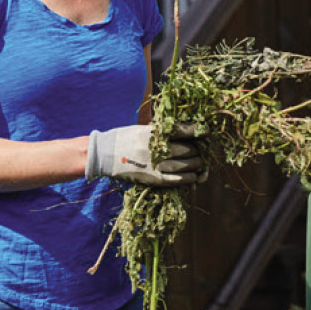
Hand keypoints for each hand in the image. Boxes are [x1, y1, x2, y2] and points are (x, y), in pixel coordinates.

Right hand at [85, 124, 205, 185]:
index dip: (199, 131)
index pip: (184, 130)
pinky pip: (177, 180)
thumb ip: (165, 132)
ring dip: (197, 164)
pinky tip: (194, 176)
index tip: (206, 131)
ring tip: (198, 163)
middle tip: (199, 151)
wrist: (104, 153)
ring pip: (187, 165)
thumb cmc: (126, 139)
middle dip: (198, 150)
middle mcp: (157, 147)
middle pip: (189, 149)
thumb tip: (190, 134)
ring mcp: (155, 164)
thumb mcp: (144, 129)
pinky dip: (189, 178)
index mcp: (155, 131)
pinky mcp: (153, 178)